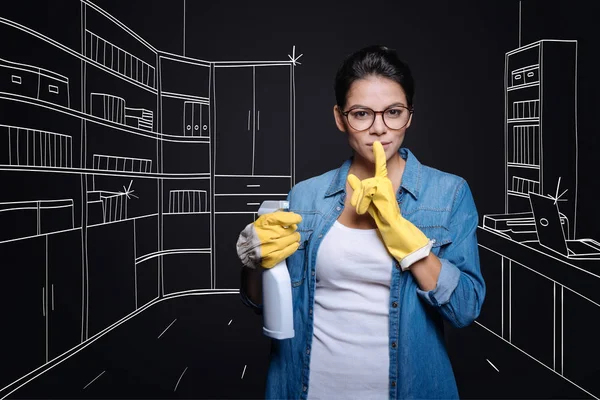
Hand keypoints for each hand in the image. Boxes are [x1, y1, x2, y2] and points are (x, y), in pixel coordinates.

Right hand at [236, 211, 302, 268]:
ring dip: (294, 238)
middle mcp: (268, 234)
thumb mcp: (261, 222)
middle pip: (289, 230)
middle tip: (293, 230)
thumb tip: (291, 215)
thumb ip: (275, 218)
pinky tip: (294, 244)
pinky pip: (288, 251)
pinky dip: (293, 247)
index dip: (293, 218)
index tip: (297, 219)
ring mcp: (271, 246)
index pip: (283, 218)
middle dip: (293, 229)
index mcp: (264, 223)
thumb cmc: (253, 236)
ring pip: (291, 240)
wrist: (245, 252)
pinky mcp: (273, 257)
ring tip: (294, 237)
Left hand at [347, 141, 432, 269]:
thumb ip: (359, 189)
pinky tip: (369, 209)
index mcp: (382, 183)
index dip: (378, 154)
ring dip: (360, 201)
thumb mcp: (367, 201)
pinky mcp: (383, 190)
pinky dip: (363, 203)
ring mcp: (385, 185)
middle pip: (362, 183)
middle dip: (357, 196)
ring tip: (365, 210)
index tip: (376, 143)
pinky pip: (366, 193)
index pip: (380, 166)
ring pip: (363, 187)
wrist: (393, 227)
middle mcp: (385, 182)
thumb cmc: (381, 216)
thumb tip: (349, 176)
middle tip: (360, 208)